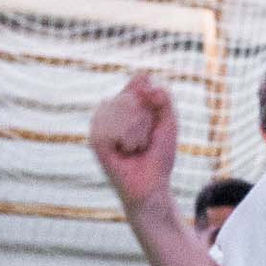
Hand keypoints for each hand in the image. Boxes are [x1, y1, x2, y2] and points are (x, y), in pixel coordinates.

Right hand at [89, 71, 179, 212]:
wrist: (151, 186)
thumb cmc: (159, 155)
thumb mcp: (169, 122)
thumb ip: (164, 97)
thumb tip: (145, 79)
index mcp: (128, 103)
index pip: (139, 81)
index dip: (149, 90)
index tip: (156, 104)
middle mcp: (112, 110)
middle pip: (133, 95)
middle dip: (147, 118)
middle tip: (146, 139)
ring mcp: (101, 123)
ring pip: (122, 107)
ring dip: (138, 129)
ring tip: (137, 146)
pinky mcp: (95, 139)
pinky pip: (113, 126)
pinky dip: (127, 140)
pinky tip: (125, 151)